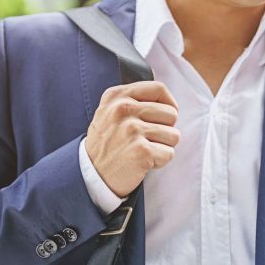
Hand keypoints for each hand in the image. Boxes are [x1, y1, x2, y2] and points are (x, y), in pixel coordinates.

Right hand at [84, 81, 180, 197]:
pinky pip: (169, 153)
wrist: (90, 175)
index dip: (168, 104)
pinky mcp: (141, 151)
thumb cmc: (107, 143)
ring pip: (174, 135)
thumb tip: (168, 101)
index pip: (158, 89)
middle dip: (166, 129)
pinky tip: (143, 162)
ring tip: (143, 150)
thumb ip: (134, 100)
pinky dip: (160, 161)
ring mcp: (132, 130)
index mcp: (116, 96)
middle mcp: (123, 109)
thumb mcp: (110, 111)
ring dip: (163, 146)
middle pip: (171, 113)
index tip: (163, 117)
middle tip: (146, 139)